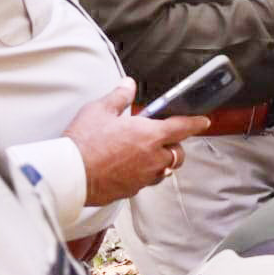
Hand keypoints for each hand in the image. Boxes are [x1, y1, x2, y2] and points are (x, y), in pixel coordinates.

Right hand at [64, 80, 209, 205]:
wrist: (70, 175)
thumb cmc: (83, 143)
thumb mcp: (99, 111)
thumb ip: (119, 97)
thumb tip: (128, 85)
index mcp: (150, 134)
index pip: (183, 127)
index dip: (196, 123)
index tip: (204, 121)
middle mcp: (153, 156)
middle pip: (178, 152)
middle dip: (175, 145)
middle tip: (161, 139)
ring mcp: (144, 176)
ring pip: (164, 169)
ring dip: (160, 162)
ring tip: (144, 154)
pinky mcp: (132, 190)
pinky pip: (146, 182)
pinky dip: (143, 175)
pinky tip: (128, 169)